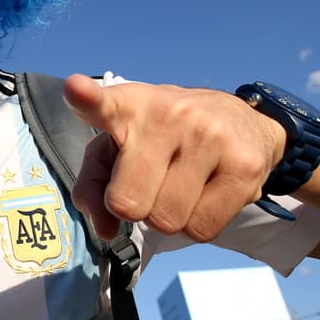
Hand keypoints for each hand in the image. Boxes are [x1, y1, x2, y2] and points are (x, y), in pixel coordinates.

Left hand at [64, 74, 285, 241]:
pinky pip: (201, 229)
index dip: (86, 99)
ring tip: (182, 185)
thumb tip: (105, 229)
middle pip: (128, 203)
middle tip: (153, 182)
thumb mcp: (118, 152)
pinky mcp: (243, 165)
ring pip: (167, 220)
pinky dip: (198, 224)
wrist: (243, 122)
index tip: (76, 90)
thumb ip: (93, 187)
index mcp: (130, 105)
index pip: (104, 103)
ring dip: (169, 216)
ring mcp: (210, 136)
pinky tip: (206, 193)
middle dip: (136, 207)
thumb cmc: (163, 141)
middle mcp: (170, 114)